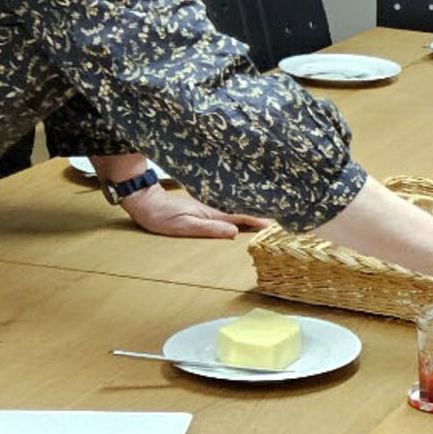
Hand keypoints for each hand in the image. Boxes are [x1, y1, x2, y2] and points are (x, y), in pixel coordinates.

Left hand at [123, 185, 272, 240]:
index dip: (262, 221)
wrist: (145, 201)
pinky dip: (244, 212)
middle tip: (287, 220)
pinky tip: (249, 215)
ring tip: (275, 217)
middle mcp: (216, 207)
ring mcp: (212, 206)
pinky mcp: (207, 208)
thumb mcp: (183, 225)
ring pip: (240, 209)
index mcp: (214, 212)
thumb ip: (209, 228)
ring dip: (257, 213)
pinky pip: (231, 210)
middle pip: (246, 211)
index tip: (280, 224)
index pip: (244, 216)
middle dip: (266, 214)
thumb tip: (233, 232)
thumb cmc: (161, 215)